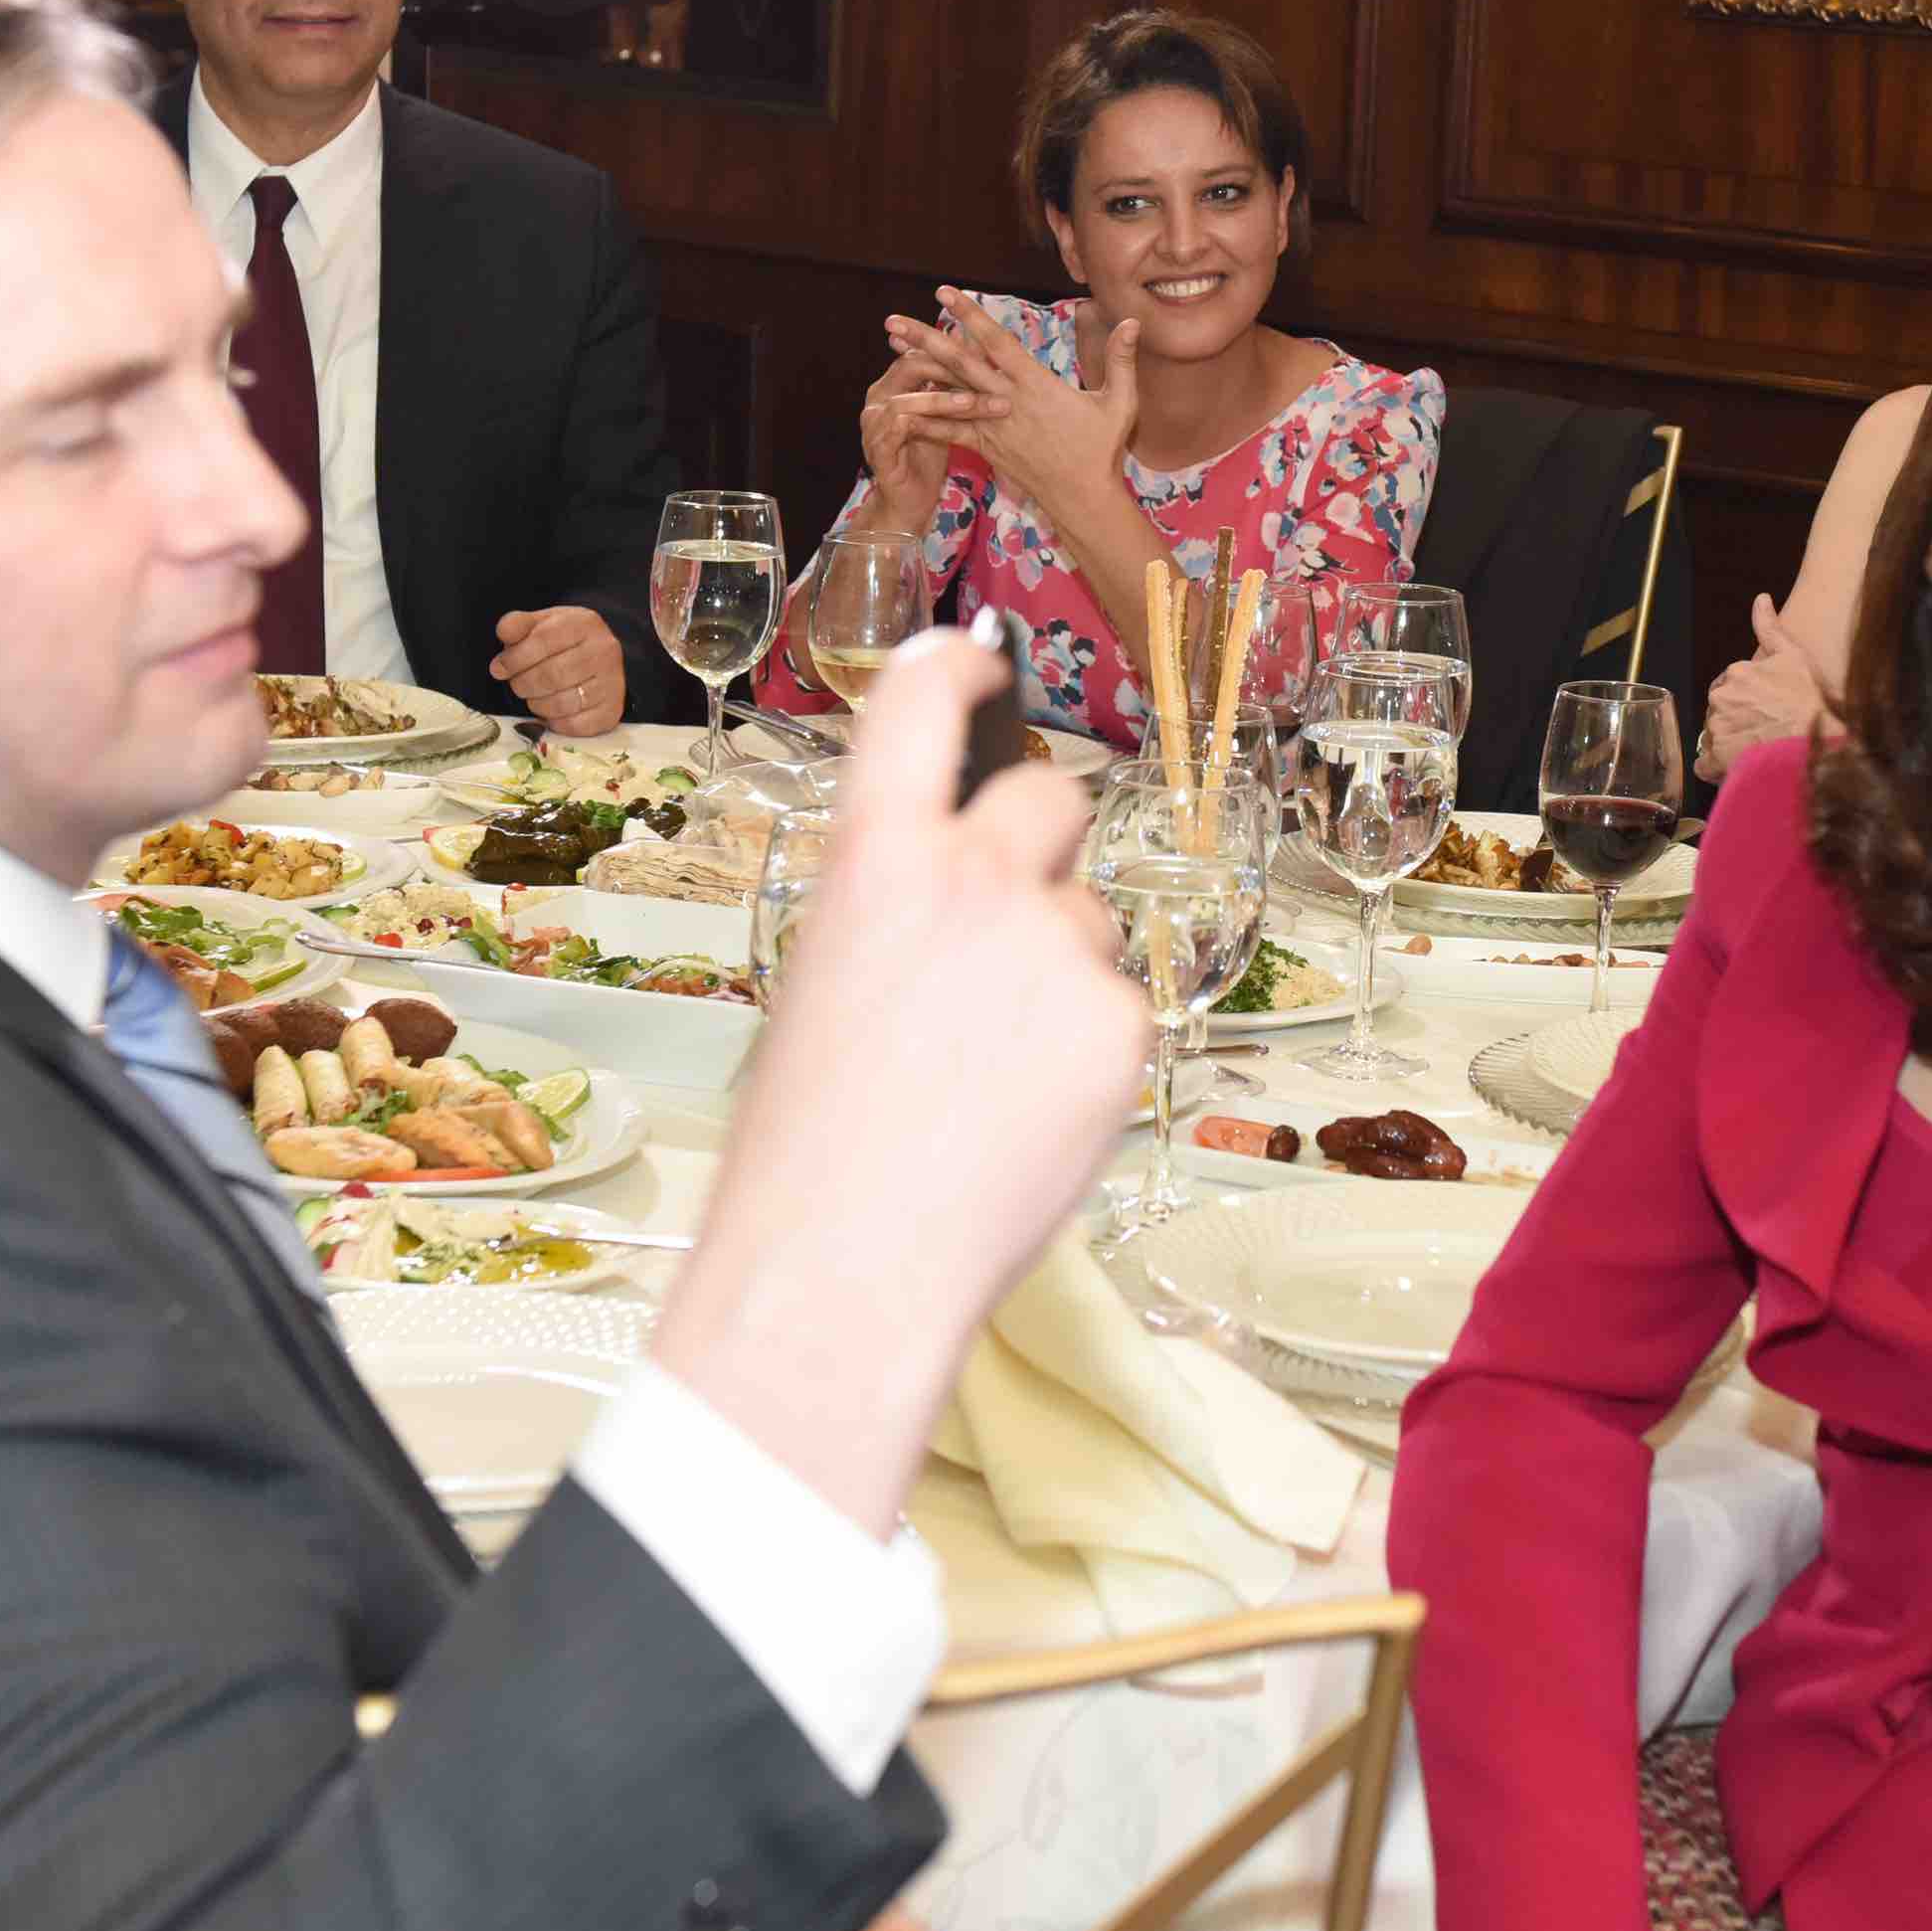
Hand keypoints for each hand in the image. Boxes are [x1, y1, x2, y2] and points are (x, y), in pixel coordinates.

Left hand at [488, 605, 626, 735]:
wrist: (599, 657)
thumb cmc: (564, 641)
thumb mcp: (542, 624)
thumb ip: (518, 624)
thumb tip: (504, 632)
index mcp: (584, 623)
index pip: (543, 641)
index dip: (515, 658)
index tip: (499, 669)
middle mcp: (605, 651)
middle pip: (552, 675)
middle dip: (524, 684)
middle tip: (517, 685)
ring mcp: (613, 683)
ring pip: (562, 703)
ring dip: (537, 704)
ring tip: (534, 697)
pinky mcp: (612, 711)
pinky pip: (574, 725)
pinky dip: (555, 722)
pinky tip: (551, 711)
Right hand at [652, 630, 1137, 1532]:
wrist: (850, 1263)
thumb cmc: (810, 1146)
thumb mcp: (824, 978)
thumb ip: (897, 903)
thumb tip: (959, 880)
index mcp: (873, 857)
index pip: (923, 701)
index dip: (958, 668)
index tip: (979, 666)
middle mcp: (973, 877)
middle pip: (1049, 795)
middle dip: (1038, 839)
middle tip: (1006, 916)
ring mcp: (1058, 949)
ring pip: (1091, 918)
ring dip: (1059, 967)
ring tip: (988, 1073)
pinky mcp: (1121, 1024)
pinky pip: (1118, 1007)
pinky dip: (1085, 1051)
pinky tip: (1025, 1116)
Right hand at [854, 340, 992, 532]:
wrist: (909, 503)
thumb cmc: (927, 457)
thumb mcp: (944, 416)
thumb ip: (951, 386)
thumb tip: (977, 350)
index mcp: (891, 387)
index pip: (917, 354)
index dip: (951, 352)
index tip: (988, 357)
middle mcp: (877, 400)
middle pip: (908, 367)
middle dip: (950, 368)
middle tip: (986, 374)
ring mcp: (873, 424)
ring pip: (906, 398)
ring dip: (944, 398)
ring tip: (975, 401)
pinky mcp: (877, 448)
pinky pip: (901, 427)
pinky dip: (929, 420)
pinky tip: (957, 422)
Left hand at [889, 292, 1139, 552]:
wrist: (1083, 496)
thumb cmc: (1103, 448)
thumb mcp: (1120, 402)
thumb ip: (1121, 359)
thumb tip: (1133, 321)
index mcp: (1036, 384)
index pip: (996, 342)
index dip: (969, 315)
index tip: (945, 292)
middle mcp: (1007, 401)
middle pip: (960, 363)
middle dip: (926, 338)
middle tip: (894, 318)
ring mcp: (993, 426)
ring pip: (949, 392)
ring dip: (918, 370)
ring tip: (892, 349)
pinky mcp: (986, 448)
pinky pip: (949, 432)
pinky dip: (924, 419)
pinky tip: (897, 408)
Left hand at [1695, 592, 1827, 779]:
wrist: (1817, 743)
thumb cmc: (1811, 702)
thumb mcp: (1794, 656)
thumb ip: (1770, 627)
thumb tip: (1760, 599)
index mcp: (1736, 675)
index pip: (1728, 687)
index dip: (1745, 700)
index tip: (1763, 710)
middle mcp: (1720, 700)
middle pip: (1719, 711)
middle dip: (1735, 721)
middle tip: (1764, 732)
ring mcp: (1716, 730)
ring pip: (1713, 738)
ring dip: (1730, 744)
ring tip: (1760, 751)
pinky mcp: (1716, 760)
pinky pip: (1704, 766)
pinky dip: (1716, 769)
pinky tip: (1739, 769)